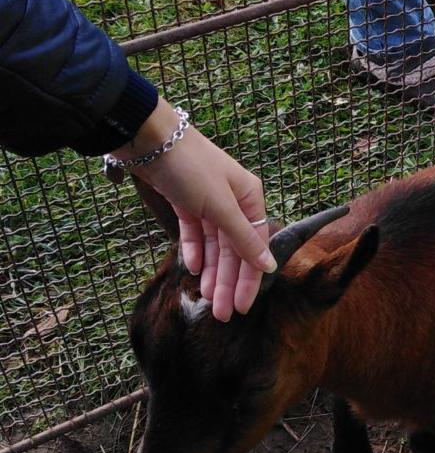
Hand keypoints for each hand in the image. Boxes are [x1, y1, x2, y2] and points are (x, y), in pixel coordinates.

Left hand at [117, 99, 275, 320]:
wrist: (147, 138)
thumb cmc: (190, 166)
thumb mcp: (219, 206)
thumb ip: (243, 239)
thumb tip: (269, 266)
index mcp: (251, 197)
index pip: (254, 246)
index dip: (249, 278)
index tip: (242, 306)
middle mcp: (234, 201)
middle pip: (234, 249)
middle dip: (228, 281)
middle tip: (222, 313)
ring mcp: (208, 202)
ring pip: (214, 245)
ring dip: (212, 272)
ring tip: (207, 299)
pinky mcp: (185, 202)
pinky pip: (195, 233)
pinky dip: (194, 250)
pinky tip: (193, 269)